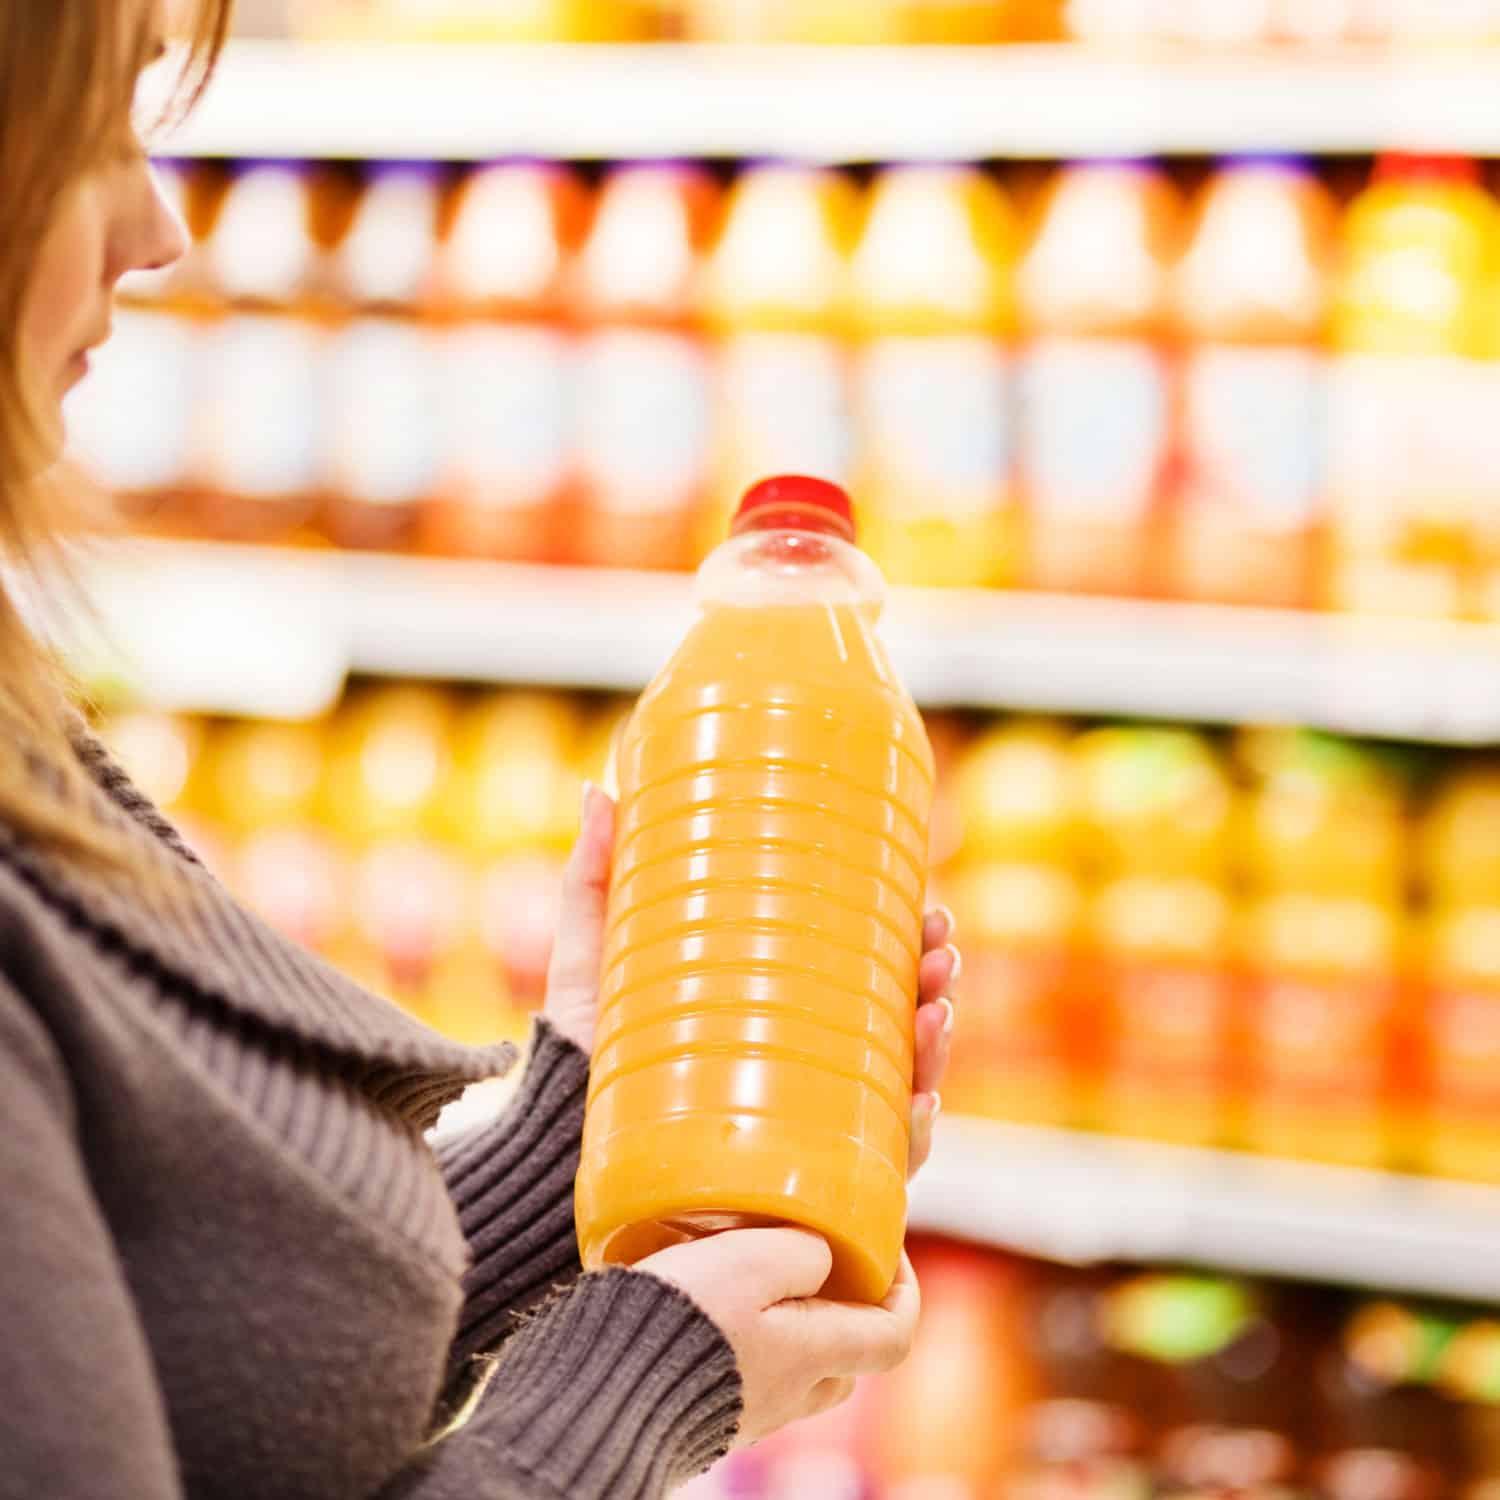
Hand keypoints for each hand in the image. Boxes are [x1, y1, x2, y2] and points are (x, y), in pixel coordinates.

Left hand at [545, 783, 960, 1178]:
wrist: (547, 1158)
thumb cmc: (577, 1060)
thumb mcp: (593, 964)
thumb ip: (594, 881)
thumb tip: (600, 786)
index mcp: (775, 1018)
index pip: (863, 978)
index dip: (909, 944)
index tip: (929, 906)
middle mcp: (801, 1073)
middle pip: (895, 1027)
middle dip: (933, 985)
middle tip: (939, 948)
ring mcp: (802, 1130)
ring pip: (899, 1090)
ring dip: (936, 1050)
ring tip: (935, 1011)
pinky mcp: (791, 1182)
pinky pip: (870, 1169)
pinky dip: (909, 1138)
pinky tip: (920, 1107)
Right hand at [637, 1228, 919, 1446]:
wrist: (602, 1386)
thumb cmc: (681, 1319)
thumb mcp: (751, 1258)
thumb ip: (803, 1249)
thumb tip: (822, 1255)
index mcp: (812, 1354)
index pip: (895, 1336)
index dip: (906, 1289)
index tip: (886, 1247)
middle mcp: (789, 1394)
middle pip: (848, 1358)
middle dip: (849, 1307)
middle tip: (822, 1255)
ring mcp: (748, 1411)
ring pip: (799, 1370)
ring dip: (794, 1325)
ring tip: (759, 1272)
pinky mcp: (707, 1413)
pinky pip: (749, 1375)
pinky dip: (749, 1340)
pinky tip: (712, 1305)